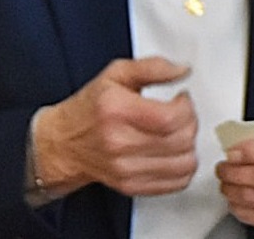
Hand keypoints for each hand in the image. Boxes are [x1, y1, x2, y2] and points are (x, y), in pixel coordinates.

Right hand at [33, 56, 197, 196]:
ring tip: (176, 134)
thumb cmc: (90, 109)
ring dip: (189, 146)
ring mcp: (125, 169)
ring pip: (184, 163)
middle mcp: (119, 143)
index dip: (186, 106)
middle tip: (181, 115)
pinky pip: (176, 182)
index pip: (171, 118)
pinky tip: (173, 153)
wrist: (63, 144)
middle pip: (181, 140)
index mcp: (116, 111)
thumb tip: (182, 71)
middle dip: (190, 123)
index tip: (181, 99)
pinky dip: (183, 167)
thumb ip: (153, 67)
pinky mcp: (131, 186)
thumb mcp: (116, 75)